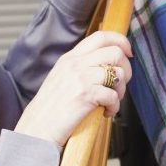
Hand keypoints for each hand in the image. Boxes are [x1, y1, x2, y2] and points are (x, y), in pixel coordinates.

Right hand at [14, 31, 132, 146]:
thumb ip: (81, 67)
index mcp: (70, 58)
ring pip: (118, 73)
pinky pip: (113, 95)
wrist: (36, 128)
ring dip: (121, 90)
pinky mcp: (85, 95)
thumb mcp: (61, 78)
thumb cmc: (50, 108)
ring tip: (111, 101)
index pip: (101, 37)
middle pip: (115, 52)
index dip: (121, 41)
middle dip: (126, 69)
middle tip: (120, 84)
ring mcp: (80, 78)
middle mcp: (75, 64)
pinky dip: (115, 107)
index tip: (128, 53)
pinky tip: (106, 113)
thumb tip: (107, 65)